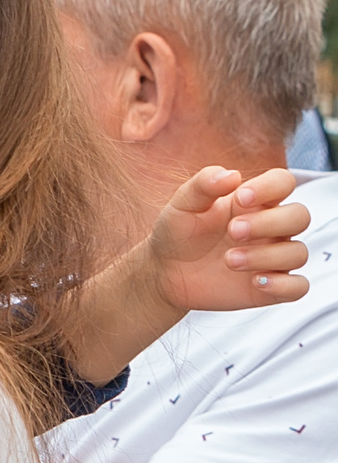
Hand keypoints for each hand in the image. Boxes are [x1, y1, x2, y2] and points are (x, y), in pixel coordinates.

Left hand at [148, 165, 311, 310]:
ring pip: (298, 252)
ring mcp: (273, 257)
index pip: (283, 182)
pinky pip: (298, 287)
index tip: (241, 198)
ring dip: (267, 256)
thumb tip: (231, 175)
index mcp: (255, 202)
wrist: (164, 272)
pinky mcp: (270, 286)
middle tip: (233, 231)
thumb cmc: (179, 233)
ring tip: (229, 260)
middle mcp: (271, 228)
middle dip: (270, 222)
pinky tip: (256, 282)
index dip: (270, 187)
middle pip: (299, 216)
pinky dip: (283, 285)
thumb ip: (204, 185)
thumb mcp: (183, 205)